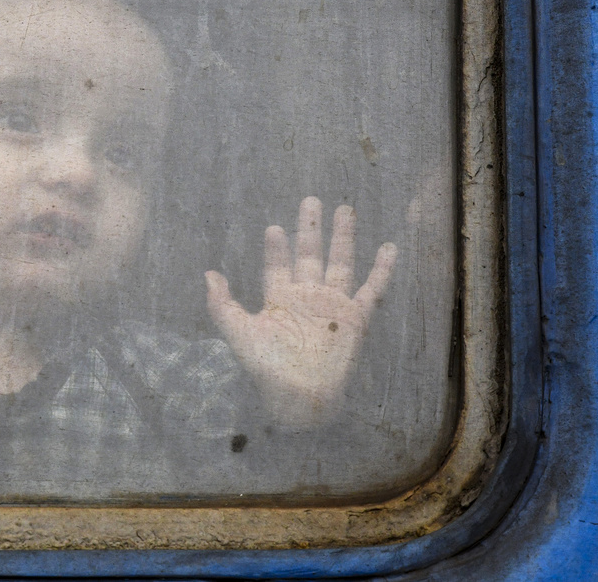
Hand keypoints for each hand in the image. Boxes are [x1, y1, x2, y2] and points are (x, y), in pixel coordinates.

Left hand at [205, 197, 396, 423]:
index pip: (278, 266)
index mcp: (280, 299)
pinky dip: (382, 270)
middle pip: (310, 255)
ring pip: (340, 262)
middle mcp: (307, 296)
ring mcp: (333, 304)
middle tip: (310, 200)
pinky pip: (372, 289)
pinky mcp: (356, 317)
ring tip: (344, 210)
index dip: (277, 248)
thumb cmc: (267, 369)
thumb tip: (209, 274)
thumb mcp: (239, 333)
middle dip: (310, 229)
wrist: (300, 397)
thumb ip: (223, 304)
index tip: (274, 228)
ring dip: (343, 238)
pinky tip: (388, 248)